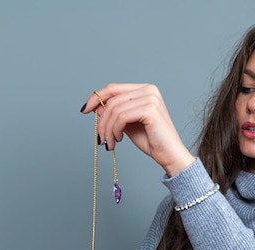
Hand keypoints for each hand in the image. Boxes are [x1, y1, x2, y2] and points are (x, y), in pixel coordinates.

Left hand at [80, 83, 195, 176]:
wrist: (170, 155)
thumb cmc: (152, 140)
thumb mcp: (128, 123)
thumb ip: (115, 113)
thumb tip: (95, 106)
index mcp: (145, 89)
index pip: (113, 88)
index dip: (96, 98)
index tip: (85, 110)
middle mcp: (149, 90)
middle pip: (112, 99)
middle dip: (102, 120)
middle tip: (100, 137)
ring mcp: (150, 98)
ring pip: (115, 110)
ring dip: (107, 129)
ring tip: (110, 142)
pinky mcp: (150, 110)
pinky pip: (121, 117)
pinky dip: (115, 130)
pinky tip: (118, 140)